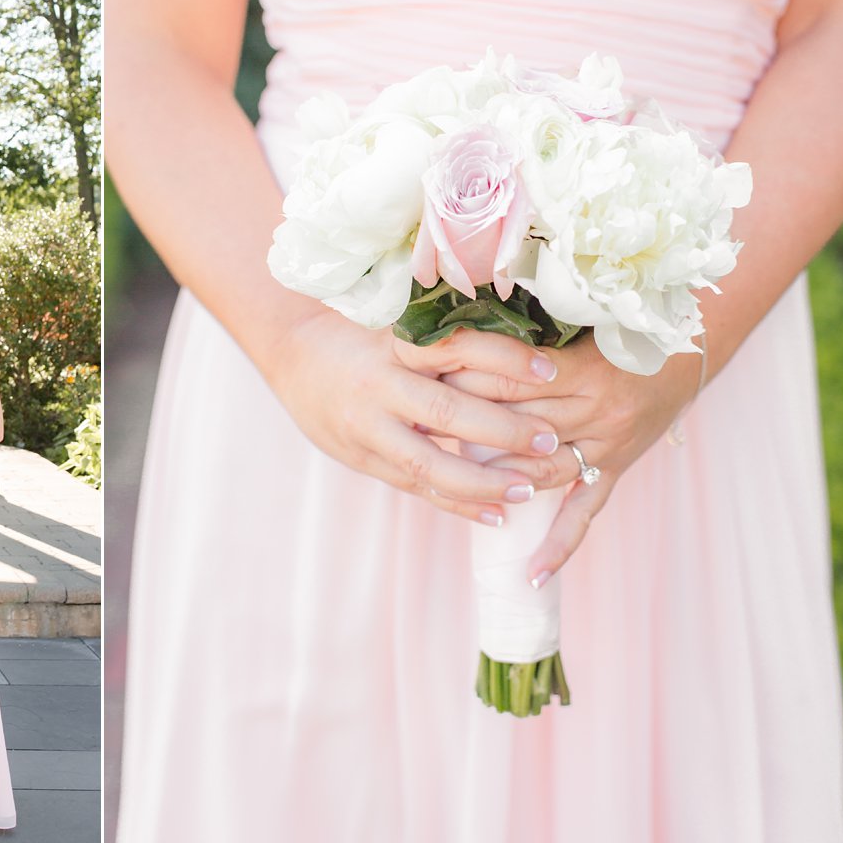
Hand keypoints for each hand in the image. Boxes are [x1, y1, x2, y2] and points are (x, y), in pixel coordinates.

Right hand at [263, 311, 562, 526]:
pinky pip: (415, 489)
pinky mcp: (364, 460)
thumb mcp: (398, 326)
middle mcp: (378, 387)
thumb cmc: (359, 335)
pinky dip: (457, 505)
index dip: (505, 358)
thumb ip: (445, 340)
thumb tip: (524, 340)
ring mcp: (367, 430)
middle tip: (548, 440)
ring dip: (482, 482)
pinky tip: (496, 517)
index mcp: (394, 346)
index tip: (550, 368)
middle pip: (445, 412)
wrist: (292, 357)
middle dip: (502, 430)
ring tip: (528, 490)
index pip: (455, 347)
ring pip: (428, 464)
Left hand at [441, 338, 701, 583]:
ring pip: (542, 472)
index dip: (463, 382)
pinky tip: (530, 575)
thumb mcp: (578, 322)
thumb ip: (524, 337)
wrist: (688, 347)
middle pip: (518, 425)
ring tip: (450, 482)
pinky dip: (558, 546)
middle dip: (465, 425)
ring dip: (494, 478)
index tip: (422, 384)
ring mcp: (607, 448)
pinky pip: (584, 513)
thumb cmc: (622, 330)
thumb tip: (458, 334)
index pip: (509, 383)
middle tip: (418, 427)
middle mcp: (597, 413)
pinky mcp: (615, 470)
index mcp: (583, 372)